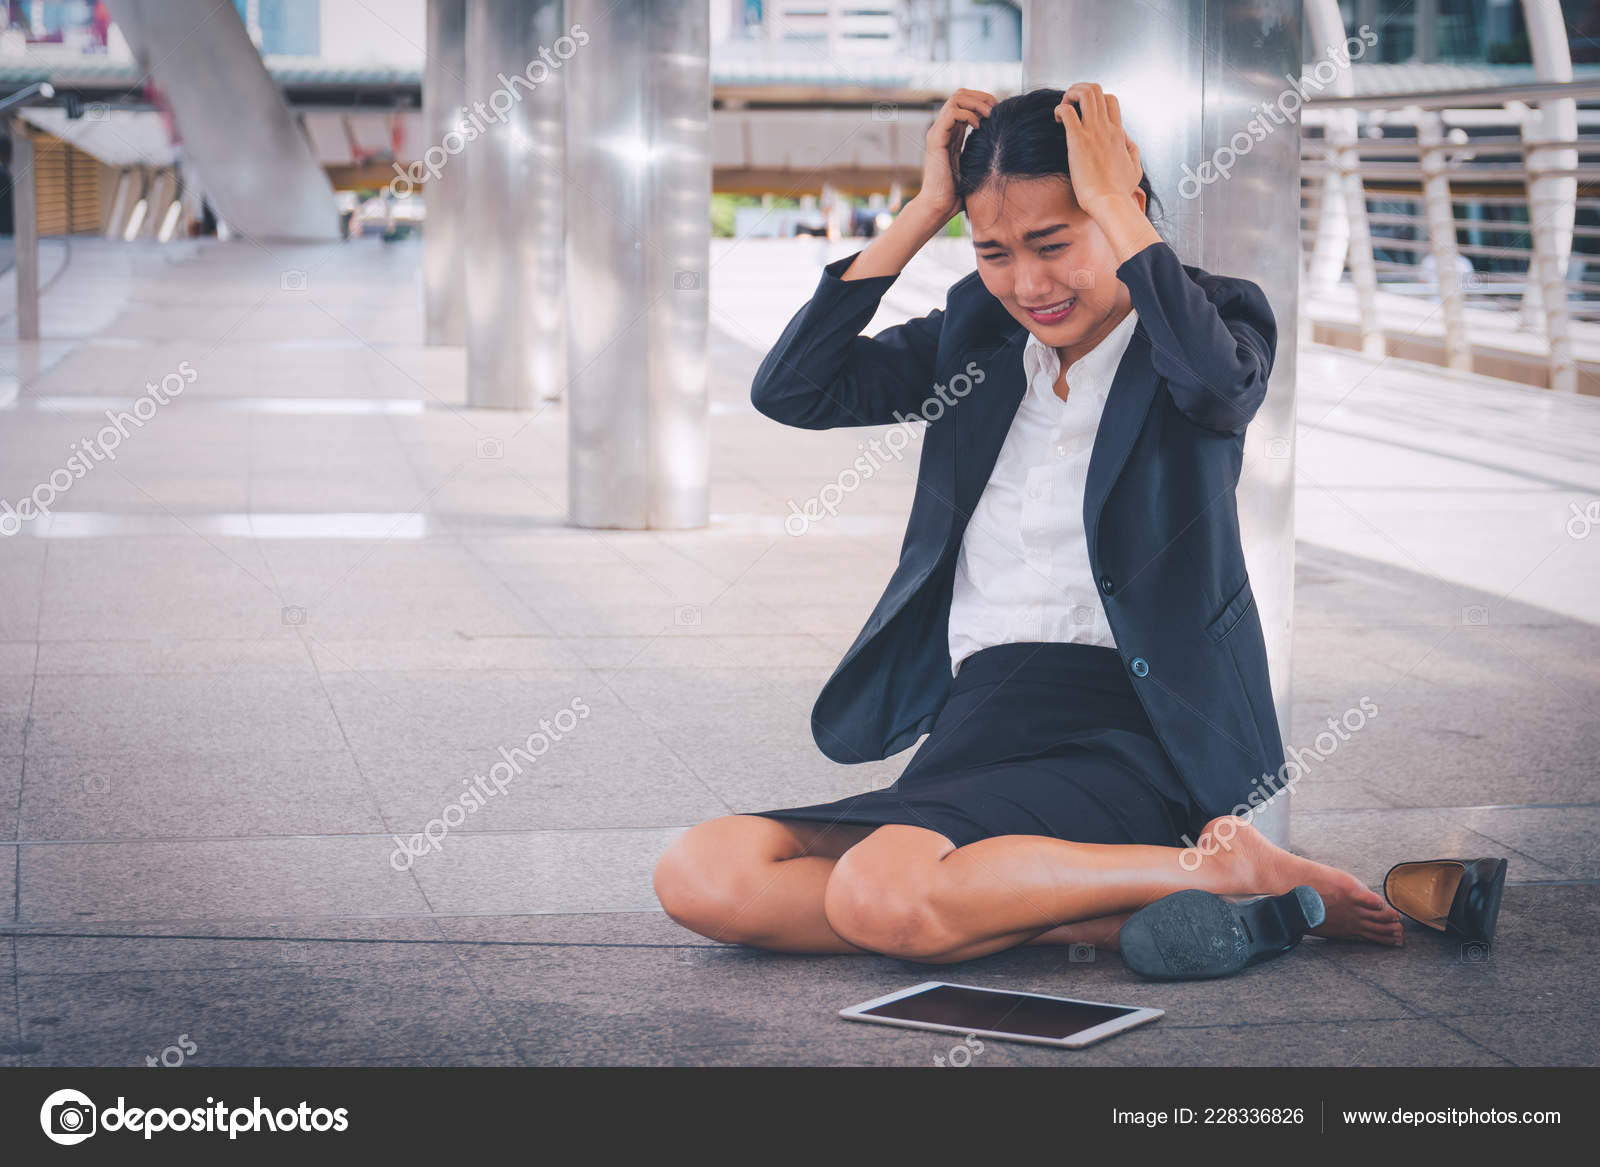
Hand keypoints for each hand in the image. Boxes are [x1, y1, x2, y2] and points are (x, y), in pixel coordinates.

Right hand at [911, 88, 996, 223]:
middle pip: (959, 94)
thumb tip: (1005, 147)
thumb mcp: (975, 167)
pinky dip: (968, 114)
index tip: (998, 111)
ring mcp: (938, 133)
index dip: (982, 100)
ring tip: (988, 115)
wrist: (939, 206)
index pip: (964, 102)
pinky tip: (978, 127)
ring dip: (976, 102)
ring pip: (955, 98)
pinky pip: (952, 113)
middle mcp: (943, 129)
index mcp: (952, 133)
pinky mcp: (936, 139)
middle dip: (980, 96)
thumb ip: (983, 152)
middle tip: (995, 109)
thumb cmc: (957, 193)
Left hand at [1054, 83, 1143, 212]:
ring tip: (1063, 109)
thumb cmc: (1120, 192)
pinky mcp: (1078, 141)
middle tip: (1069, 105)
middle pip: (1097, 90)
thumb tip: (1127, 142)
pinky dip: (1060, 109)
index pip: (1110, 101)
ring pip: (1085, 93)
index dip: (1095, 101)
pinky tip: (1056, 119)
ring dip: (1070, 94)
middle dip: (1079, 90)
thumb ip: (1131, 151)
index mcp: (1118, 134)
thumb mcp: (1135, 169)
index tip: (1083, 115)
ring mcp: (1093, 133)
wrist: (1111, 203)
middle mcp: (1106, 128)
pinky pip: (1068, 111)